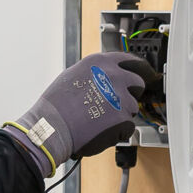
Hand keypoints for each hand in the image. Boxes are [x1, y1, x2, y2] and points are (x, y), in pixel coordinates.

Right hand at [4, 52, 154, 175]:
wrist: (51, 129)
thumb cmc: (55, 106)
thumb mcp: (72, 76)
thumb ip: (94, 73)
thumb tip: (104, 75)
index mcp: (102, 63)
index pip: (131, 60)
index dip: (137, 69)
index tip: (140, 74)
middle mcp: (114, 77)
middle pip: (138, 84)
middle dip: (130, 94)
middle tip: (116, 103)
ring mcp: (121, 98)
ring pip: (133, 108)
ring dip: (121, 115)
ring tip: (100, 120)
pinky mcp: (123, 119)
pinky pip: (129, 127)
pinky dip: (118, 132)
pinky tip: (101, 131)